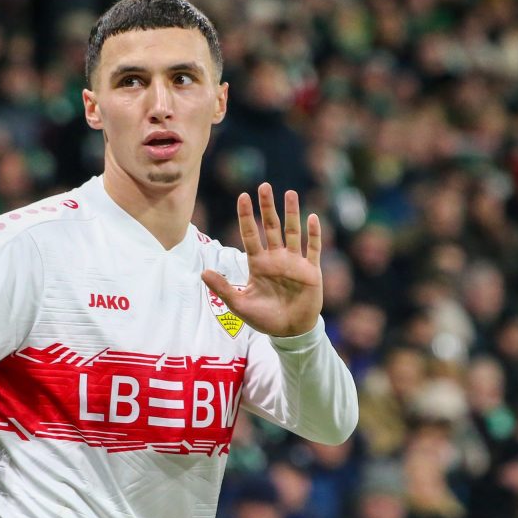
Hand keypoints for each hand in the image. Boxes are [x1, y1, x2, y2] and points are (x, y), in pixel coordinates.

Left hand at [201, 183, 321, 336]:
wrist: (289, 332)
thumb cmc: (264, 318)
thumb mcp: (239, 304)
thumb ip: (223, 288)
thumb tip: (202, 272)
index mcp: (258, 263)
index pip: (250, 234)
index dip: (246, 216)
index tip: (242, 196)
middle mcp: (276, 258)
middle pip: (271, 227)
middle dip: (267, 207)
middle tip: (263, 186)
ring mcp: (294, 262)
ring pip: (293, 232)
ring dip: (292, 213)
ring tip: (290, 193)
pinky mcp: (311, 271)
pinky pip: (313, 249)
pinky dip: (314, 234)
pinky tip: (313, 218)